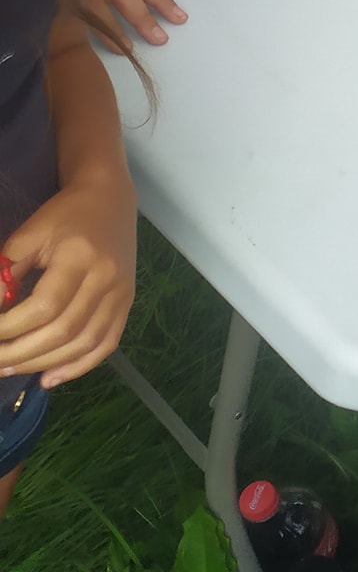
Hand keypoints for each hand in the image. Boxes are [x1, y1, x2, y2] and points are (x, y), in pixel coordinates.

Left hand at [0, 175, 136, 384]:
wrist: (109, 199)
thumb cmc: (64, 215)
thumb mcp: (28, 235)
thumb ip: (7, 273)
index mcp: (80, 258)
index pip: (44, 307)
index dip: (10, 328)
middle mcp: (107, 279)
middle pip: (64, 331)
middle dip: (21, 353)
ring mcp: (122, 293)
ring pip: (85, 343)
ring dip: (44, 363)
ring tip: (11, 369)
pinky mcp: (127, 302)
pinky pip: (107, 343)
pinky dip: (79, 366)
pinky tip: (51, 378)